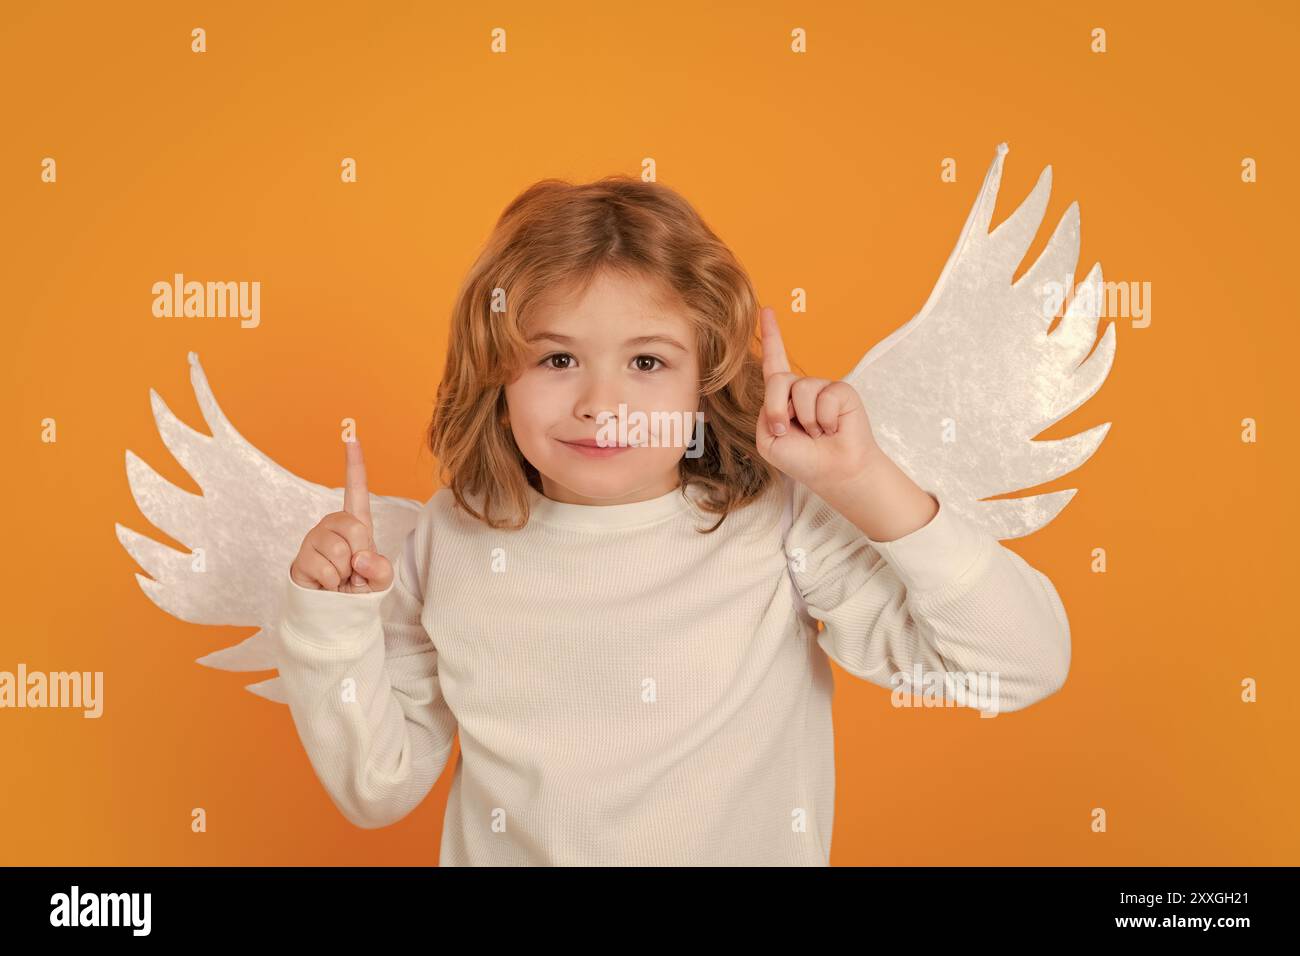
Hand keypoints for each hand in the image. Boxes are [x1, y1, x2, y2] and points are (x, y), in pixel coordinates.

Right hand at [288, 438, 393, 592]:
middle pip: (355, 528)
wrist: (334, 611)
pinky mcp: (302, 557)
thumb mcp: (379, 579)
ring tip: (341, 577)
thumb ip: (380, 569)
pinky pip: (326, 570)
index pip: (356, 489)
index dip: (354, 464)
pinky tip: (328, 585)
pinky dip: (333, 583)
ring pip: (340, 552)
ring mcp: (315, 539)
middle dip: (360, 554)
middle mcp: (333, 524)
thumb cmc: (359, 588)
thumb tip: (360, 558)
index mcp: (356, 523)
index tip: (351, 436)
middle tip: (354, 569)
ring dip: (346, 573)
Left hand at [754, 306, 883, 492]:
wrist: (833, 471)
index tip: (766, 310)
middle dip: (778, 409)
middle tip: (789, 431)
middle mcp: (801, 387)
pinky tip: (833, 429)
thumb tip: (789, 395)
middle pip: (778, 380)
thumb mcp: (768, 440)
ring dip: (806, 420)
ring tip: (817, 433)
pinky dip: (825, 420)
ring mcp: (822, 388)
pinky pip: (825, 398)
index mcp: (781, 397)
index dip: (770, 336)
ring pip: (802, 390)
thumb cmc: (801, 458)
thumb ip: (766, 413)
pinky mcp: (842, 391)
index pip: (773, 362)